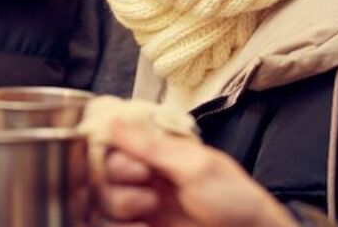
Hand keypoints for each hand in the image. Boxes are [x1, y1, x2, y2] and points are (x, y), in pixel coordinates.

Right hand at [97, 122, 296, 226]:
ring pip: (104, 201)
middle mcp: (146, 174)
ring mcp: (142, 203)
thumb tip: (115, 121)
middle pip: (103, 174)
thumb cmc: (235, 200)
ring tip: (149, 214)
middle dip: (119, 187)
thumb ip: (152, 146)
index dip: (116, 157)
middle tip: (150, 195)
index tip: (138, 170)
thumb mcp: (195, 167)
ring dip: (121, 208)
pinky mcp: (142, 225)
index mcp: (158, 150)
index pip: (114, 143)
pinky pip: (110, 223)